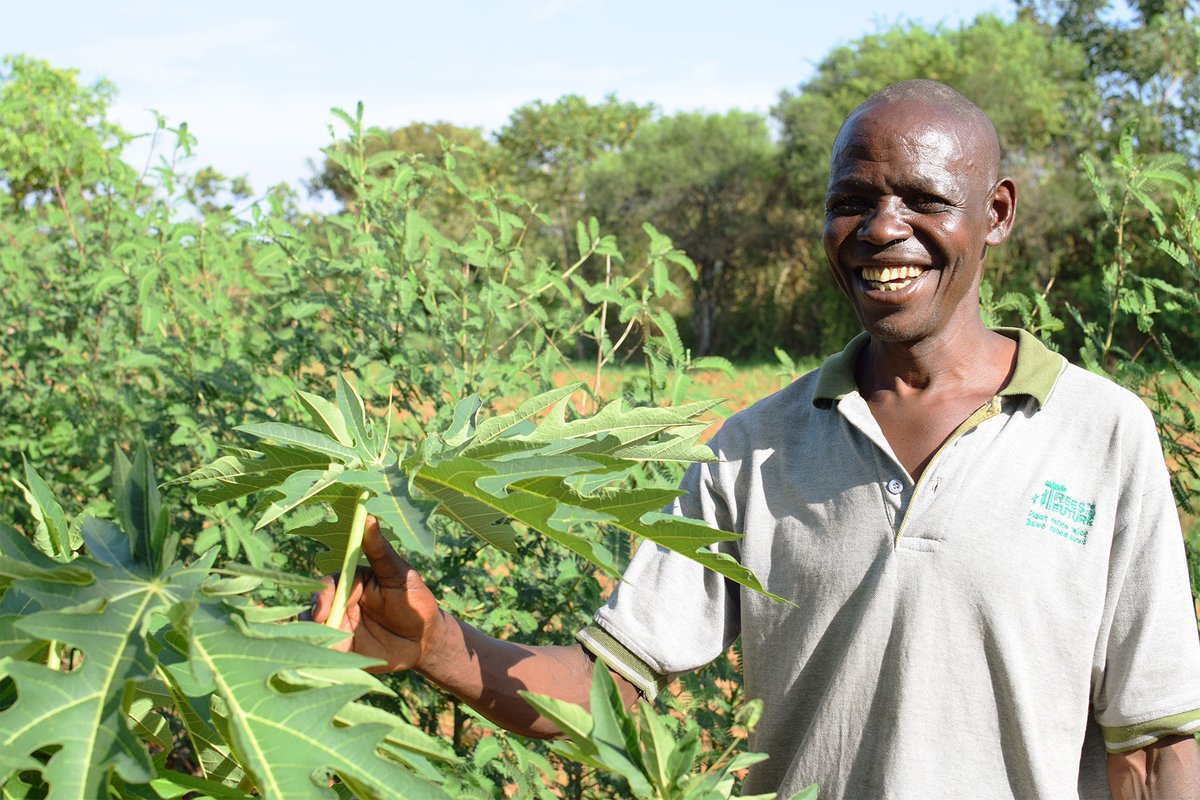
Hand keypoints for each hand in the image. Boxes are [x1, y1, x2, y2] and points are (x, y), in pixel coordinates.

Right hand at [309, 515, 445, 672]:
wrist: (426, 640)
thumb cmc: (416, 601)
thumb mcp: (400, 576)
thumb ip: (381, 552)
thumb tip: (368, 517)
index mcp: (351, 581)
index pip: (327, 584)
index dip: (321, 595)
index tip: (322, 607)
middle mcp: (339, 602)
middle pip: (314, 608)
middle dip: (311, 618)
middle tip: (318, 630)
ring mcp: (338, 626)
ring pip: (312, 629)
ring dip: (310, 636)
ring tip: (316, 646)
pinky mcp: (340, 649)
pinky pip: (322, 650)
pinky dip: (317, 654)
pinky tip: (318, 661)